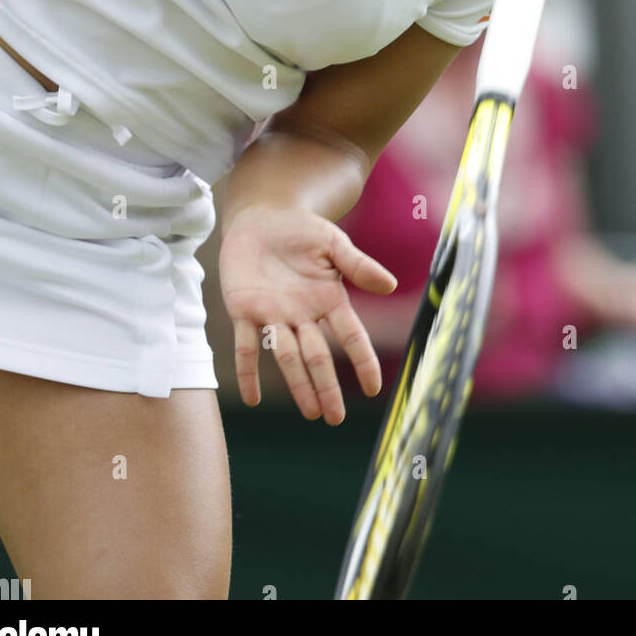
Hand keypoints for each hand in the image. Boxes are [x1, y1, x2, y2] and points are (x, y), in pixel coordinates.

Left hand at [218, 206, 397, 422]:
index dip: (362, 361)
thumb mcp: (332, 243)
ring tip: (310, 413)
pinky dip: (247, 371)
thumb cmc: (300, 229)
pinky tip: (251, 397)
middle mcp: (303, 314)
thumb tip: (390, 285)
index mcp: (328, 299)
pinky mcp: (244, 310)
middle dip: (326, 386)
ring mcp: (273, 315)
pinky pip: (246, 345)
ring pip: (287, 356)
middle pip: (317, 356)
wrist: (261, 216)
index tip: (373, 388)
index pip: (350, 336)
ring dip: (297, 385)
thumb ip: (358, 265)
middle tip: (335, 418)